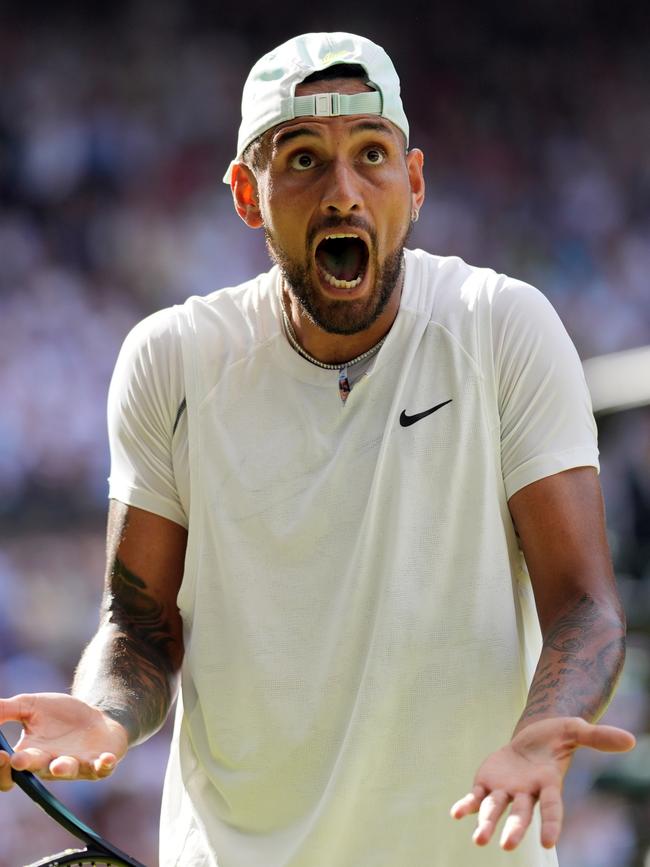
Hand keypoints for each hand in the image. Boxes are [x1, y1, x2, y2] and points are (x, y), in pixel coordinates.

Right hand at [0, 692, 128, 790]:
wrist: (95, 717)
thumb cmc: (59, 715)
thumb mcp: (30, 706)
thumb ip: (6, 710)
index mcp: (29, 754)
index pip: (8, 770)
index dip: (0, 768)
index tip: (0, 753)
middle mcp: (49, 765)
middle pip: (34, 770)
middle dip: (27, 765)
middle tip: (18, 759)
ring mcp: (75, 766)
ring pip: (67, 771)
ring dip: (62, 768)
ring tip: (58, 763)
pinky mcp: (98, 763)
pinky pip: (101, 770)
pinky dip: (103, 766)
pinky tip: (105, 759)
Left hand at [450, 717, 634, 850]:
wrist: (533, 736)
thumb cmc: (557, 736)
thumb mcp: (576, 730)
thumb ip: (598, 737)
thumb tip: (631, 740)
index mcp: (548, 784)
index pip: (552, 807)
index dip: (552, 823)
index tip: (550, 842)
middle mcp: (527, 793)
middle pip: (521, 813)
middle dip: (515, 829)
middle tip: (508, 846)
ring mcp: (506, 790)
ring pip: (495, 809)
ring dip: (487, 824)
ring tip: (479, 841)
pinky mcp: (487, 783)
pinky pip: (476, 797)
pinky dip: (466, 806)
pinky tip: (456, 814)